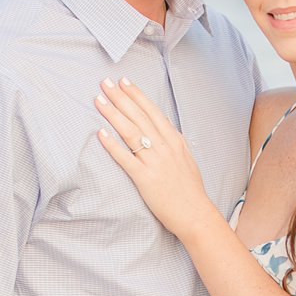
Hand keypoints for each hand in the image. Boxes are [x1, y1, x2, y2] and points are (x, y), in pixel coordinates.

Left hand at [94, 77, 213, 239]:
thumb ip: (174, 142)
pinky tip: (100, 133)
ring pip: (131, 132)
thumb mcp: (186, 159)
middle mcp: (165, 147)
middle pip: (139, 116)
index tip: (124, 82)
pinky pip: (125, 159)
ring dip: (113, 114)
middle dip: (121, 97)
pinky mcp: (145, 178)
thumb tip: (165, 125)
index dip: (137, 95)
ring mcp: (155, 162)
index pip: (152, 111)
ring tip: (99, 100)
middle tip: (105, 83)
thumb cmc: (190, 190)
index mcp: (175, 141)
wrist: (195, 214)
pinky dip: (112, 145)